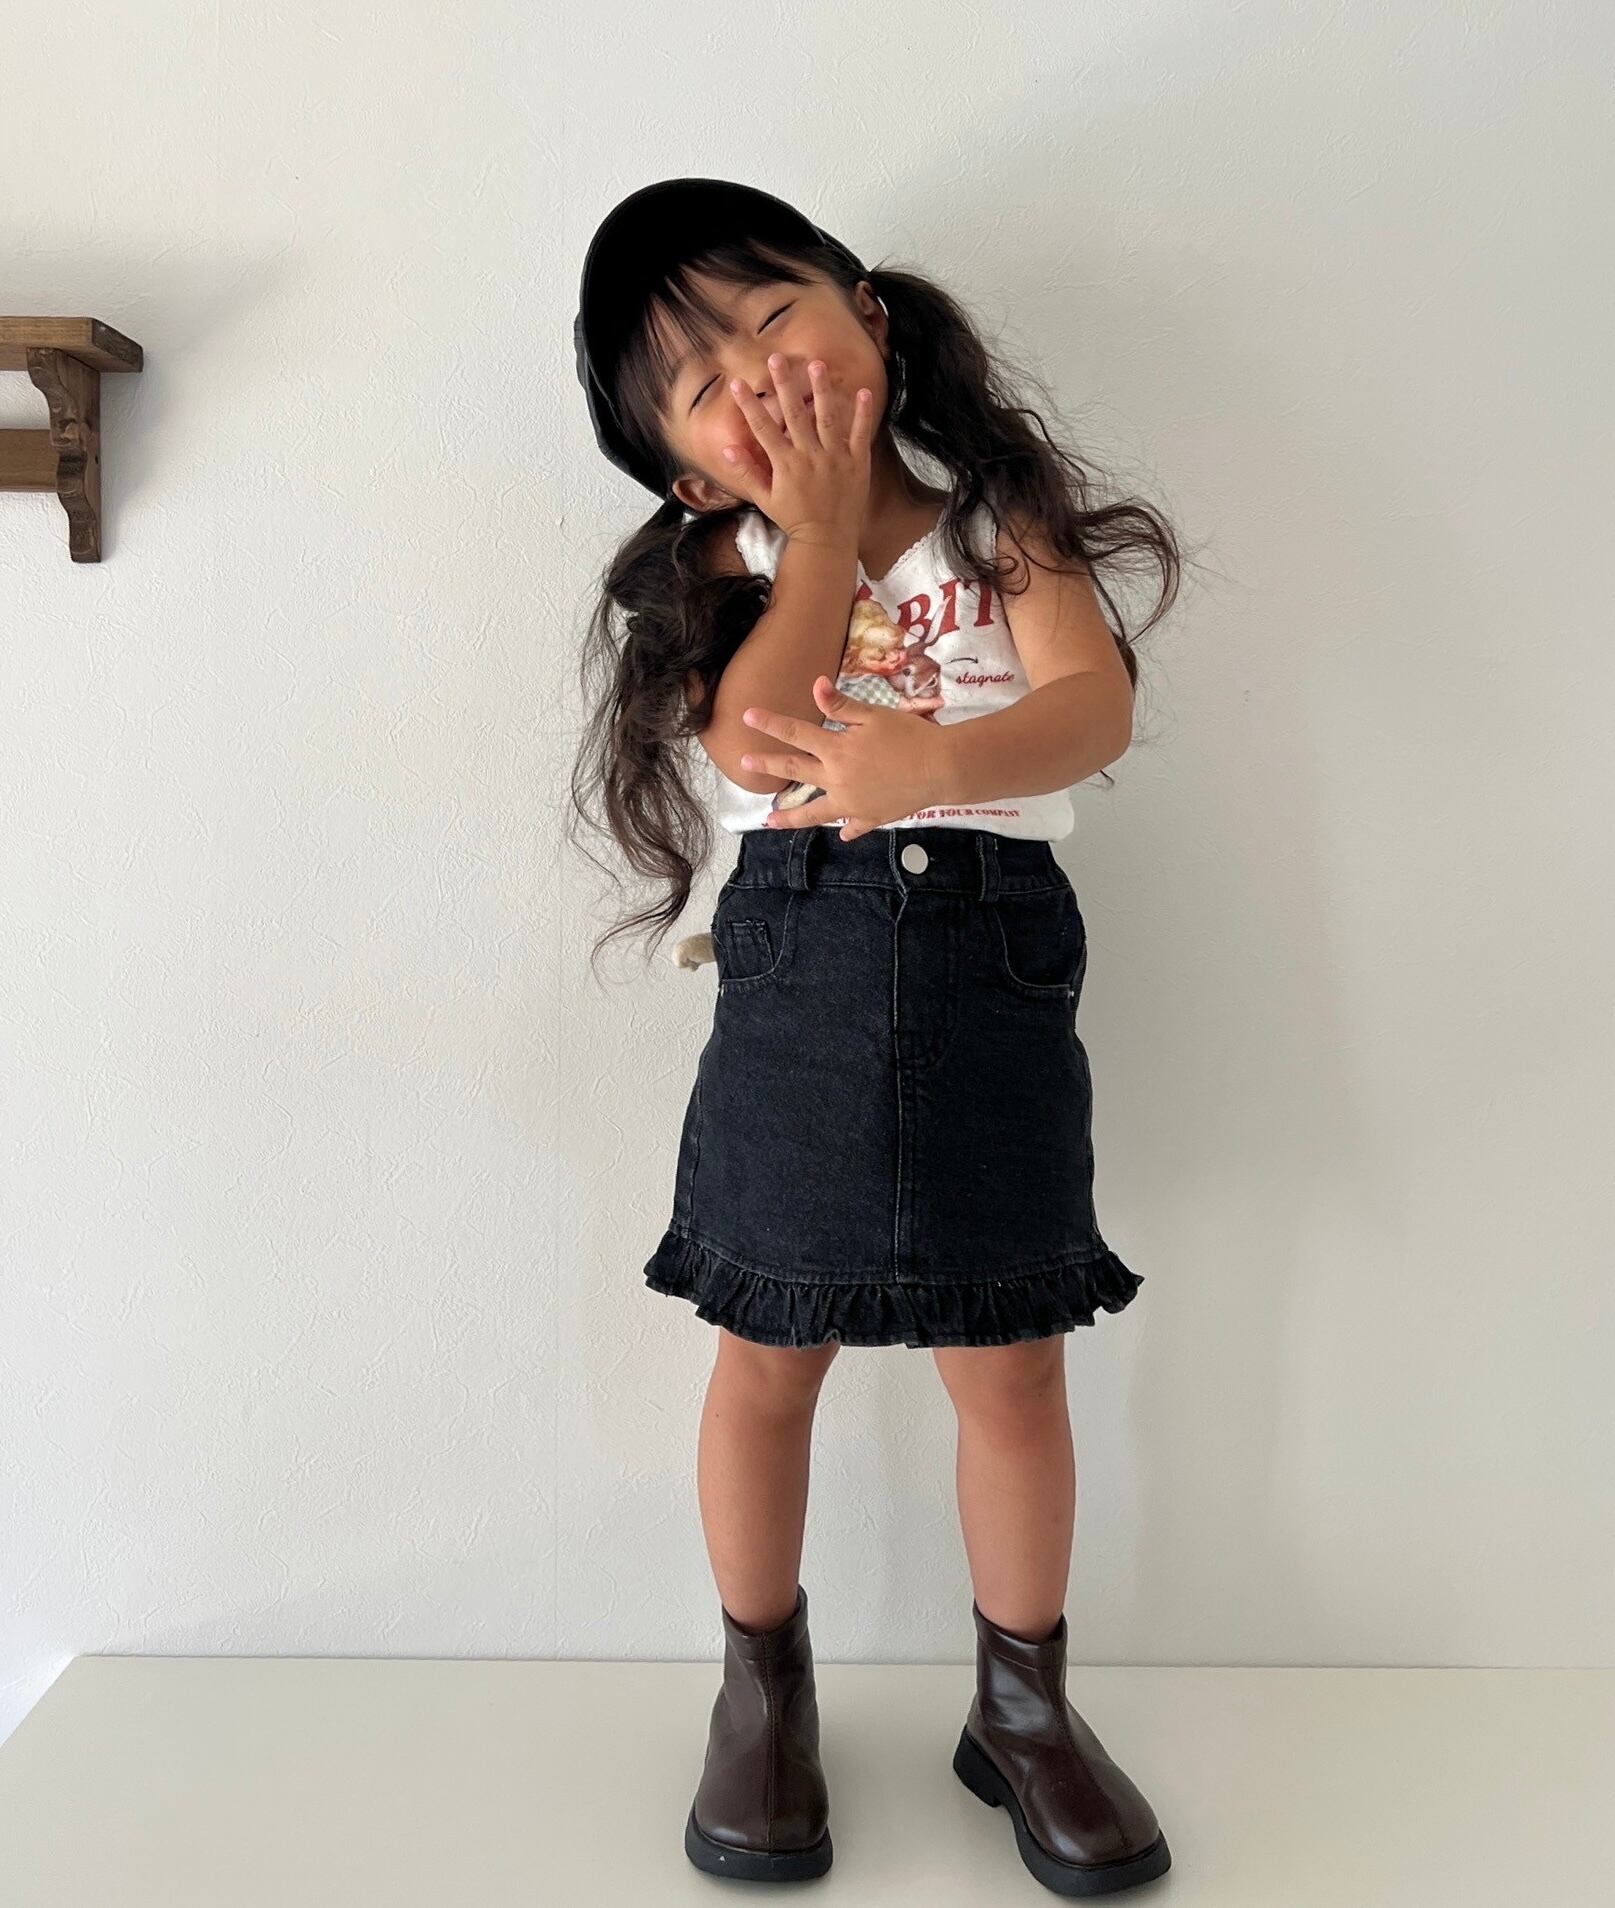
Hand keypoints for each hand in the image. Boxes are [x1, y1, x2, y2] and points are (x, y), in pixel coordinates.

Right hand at [719, 357, 875, 547]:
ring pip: (827, 417)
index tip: (737, 383)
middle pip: (794, 413)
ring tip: (815, 364)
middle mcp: (809, 456)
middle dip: (783, 384)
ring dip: (821, 389)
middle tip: (776, 358)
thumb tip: (727, 450)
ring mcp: (835, 458)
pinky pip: (859, 434)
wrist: (827, 540)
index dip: (748, 404)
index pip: (762, 428)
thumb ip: (747, 473)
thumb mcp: (766, 499)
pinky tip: (863, 390)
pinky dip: (862, 413)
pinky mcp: (856, 463)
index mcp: (785, 464)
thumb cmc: (794, 520)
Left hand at [739, 677, 951, 841]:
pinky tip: (841, 833)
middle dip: (767, 765)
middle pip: (795, 771)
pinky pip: (853, 826)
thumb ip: (842, 705)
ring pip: (814, 812)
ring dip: (789, 816)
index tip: (747, 716)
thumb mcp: (875, 715)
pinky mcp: (871, 818)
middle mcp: (837, 779)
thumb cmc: (911, 736)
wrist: (943, 768)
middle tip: (743, 764)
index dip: (770, 723)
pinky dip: (847, 829)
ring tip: (769, 821)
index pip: (796, 733)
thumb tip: (815, 686)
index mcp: (837, 750)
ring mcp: (852, 803)